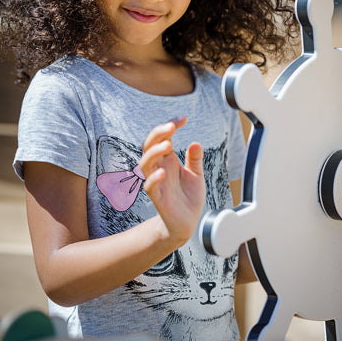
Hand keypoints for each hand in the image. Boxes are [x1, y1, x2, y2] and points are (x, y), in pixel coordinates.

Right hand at [139, 116, 205, 246]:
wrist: (187, 222)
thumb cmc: (188, 197)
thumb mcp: (196, 175)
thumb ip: (194, 159)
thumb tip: (195, 143)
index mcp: (168, 160)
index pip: (163, 138)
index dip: (170, 126)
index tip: (183, 118)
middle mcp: (160, 168)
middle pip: (150, 146)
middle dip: (158, 133)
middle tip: (172, 126)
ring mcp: (157, 182)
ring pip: (145, 163)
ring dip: (155, 152)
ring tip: (169, 145)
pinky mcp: (157, 198)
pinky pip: (150, 187)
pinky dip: (154, 178)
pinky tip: (163, 172)